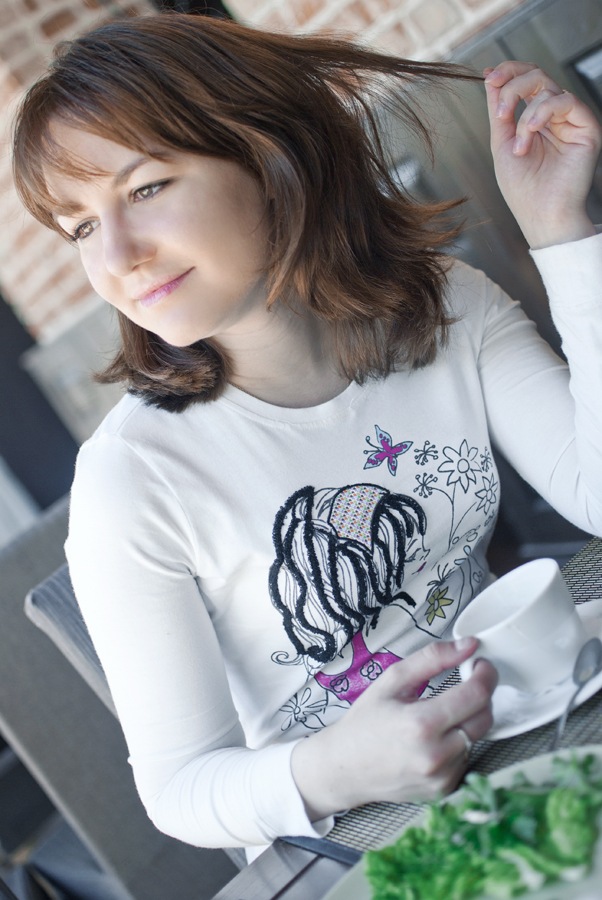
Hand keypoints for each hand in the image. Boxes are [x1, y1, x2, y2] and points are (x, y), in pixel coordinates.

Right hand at [291, 637, 496, 819]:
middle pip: (485, 718)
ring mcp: (441, 778)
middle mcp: (436, 755)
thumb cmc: (366, 720)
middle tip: (464, 683)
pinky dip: (457, 743)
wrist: (345, 768)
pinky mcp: (444, 790)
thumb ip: (432, 658)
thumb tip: (470, 645)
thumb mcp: (392, 680)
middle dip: (480, 695)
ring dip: (467, 720)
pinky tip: (434, 739)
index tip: (480, 665)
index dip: (485, 674)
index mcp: (421, 723)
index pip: (477, 695)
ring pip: (477, 738)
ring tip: (440, 714)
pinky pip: (466, 758)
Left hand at [483, 61, 600, 248]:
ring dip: (525, 117)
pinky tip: (530, 136)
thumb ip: (499, 111)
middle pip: (537, 75)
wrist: (542, 216)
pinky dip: (542, 114)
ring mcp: (571, 120)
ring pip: (547, 87)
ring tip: (520, 148)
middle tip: (501, 110)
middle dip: (513, 85)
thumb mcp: (502, 144)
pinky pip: (565, 100)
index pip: (526, 81)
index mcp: (535, 119)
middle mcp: (555, 116)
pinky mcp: (587, 127)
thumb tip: (490, 78)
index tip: (489, 76)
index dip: (508, 72)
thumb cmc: (522, 189)